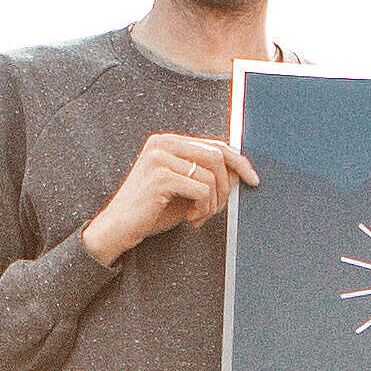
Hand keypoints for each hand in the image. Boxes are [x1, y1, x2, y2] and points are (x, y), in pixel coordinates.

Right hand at [77, 128, 251, 265]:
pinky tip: (190, 219)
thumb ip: (209, 178)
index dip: (239, 162)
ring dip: (213, 203)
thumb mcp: (185, 191)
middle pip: (217, 157)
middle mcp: (163, 143)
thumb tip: (240, 172)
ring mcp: (160, 157)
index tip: (253, 179)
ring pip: (211, 175)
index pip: (215, 145)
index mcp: (169, 141)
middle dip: (225, 188)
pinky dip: (203, 208)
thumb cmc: (152, 211)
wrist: (117, 228)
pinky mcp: (160, 176)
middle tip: (215, 210)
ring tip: (199, 216)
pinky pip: (201, 190)